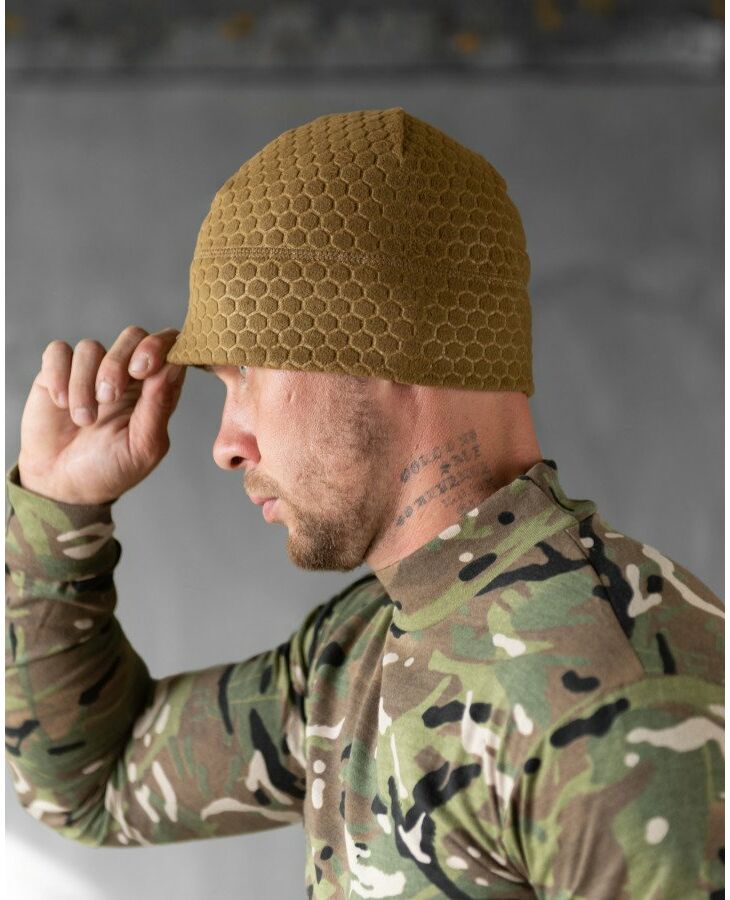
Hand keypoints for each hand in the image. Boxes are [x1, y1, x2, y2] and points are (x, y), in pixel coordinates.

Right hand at [17, 326, 186, 503]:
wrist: (62, 485)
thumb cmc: (111, 469)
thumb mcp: (142, 445)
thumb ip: (159, 405)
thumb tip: (175, 365)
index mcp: (157, 389)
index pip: (170, 347)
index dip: (160, 347)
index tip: (143, 370)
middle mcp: (127, 374)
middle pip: (133, 335)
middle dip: (119, 361)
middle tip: (109, 396)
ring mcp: (92, 370)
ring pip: (91, 347)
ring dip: (84, 384)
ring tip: (83, 420)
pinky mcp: (58, 372)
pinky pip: (60, 351)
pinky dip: (59, 376)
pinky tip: (61, 404)